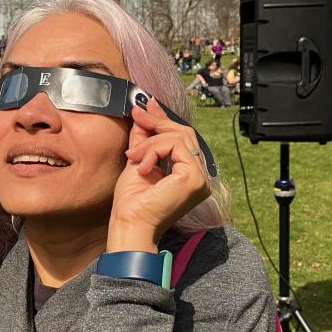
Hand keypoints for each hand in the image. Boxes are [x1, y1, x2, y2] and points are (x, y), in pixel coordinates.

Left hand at [107, 98, 211, 252]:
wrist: (129, 225)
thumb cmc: (132, 203)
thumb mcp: (138, 160)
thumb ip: (145, 137)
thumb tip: (146, 110)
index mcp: (189, 174)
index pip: (183, 139)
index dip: (163, 120)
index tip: (144, 107)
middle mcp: (200, 177)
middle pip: (184, 133)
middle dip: (158, 122)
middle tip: (137, 115)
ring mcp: (201, 179)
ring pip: (179, 138)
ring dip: (151, 142)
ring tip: (133, 156)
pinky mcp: (194, 179)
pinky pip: (176, 147)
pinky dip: (154, 150)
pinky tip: (142, 166)